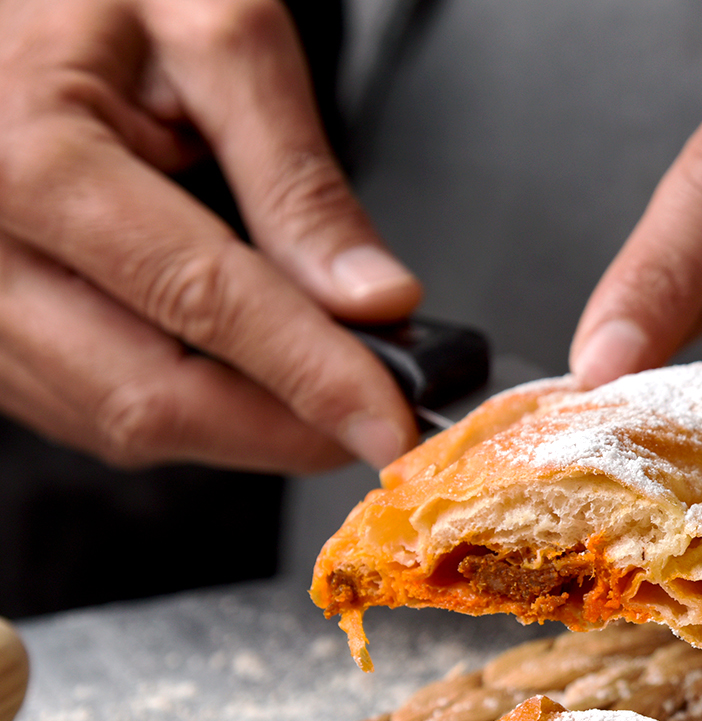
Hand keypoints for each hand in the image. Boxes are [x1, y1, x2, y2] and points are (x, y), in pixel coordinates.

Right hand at [0, 0, 422, 472]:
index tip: (392, 424)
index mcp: (36, 160)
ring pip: (117, 422)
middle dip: (284, 428)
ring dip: (239, 428)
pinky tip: (245, 375)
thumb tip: (374, 301)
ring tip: (320, 385)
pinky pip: (86, 409)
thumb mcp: (220, 37)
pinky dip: (186, 411)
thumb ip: (298, 179)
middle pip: (150, 397)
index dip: (314, 378)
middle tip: (377, 418)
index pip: (203, 303)